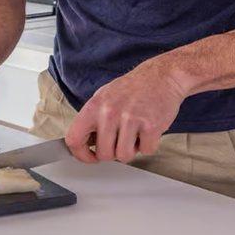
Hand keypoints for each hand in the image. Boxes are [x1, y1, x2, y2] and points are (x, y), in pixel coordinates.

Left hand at [63, 61, 188, 163]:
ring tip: (134, 134)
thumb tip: (83, 142)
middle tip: (119, 141)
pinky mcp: (151, 126)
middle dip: (112, 153)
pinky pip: (146, 151)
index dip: (81, 154)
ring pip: (124, 156)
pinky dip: (148, 145)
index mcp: (94, 107)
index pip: (74, 139)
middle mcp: (109, 113)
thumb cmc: (131, 88)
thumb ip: (92, 120)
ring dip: (131, 150)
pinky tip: (147, 131)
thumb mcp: (103, 97)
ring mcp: (130, 119)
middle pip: (103, 154)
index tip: (89, 157)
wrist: (160, 77)